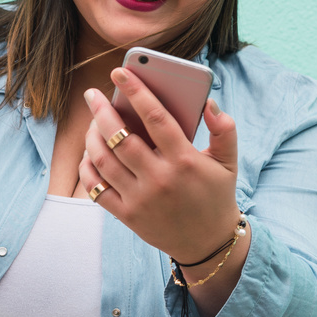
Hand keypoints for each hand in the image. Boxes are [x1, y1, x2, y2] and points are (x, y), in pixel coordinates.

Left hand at [79, 67, 242, 266]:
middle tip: (93, 95)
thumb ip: (224, 129)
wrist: (209, 243)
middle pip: (120, 138)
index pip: (156, 117)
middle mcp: (160, 179)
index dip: (136, 91)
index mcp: (185, 160)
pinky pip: (96, 187)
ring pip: (103, 160)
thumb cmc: (216, 195)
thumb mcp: (229, 162)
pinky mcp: (127, 215)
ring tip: (92, 122)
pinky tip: (90, 153)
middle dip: (101, 111)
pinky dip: (88, 167)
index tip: (120, 73)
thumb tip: (209, 103)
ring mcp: (141, 198)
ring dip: (91, 137)